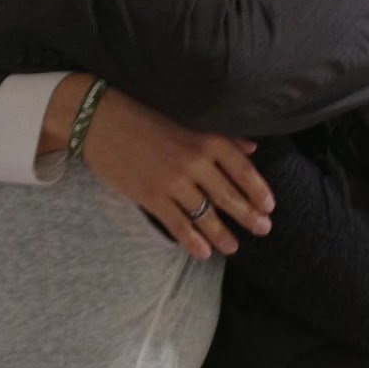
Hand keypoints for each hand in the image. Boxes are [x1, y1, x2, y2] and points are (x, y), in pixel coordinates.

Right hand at [81, 89, 273, 259]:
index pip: (242, 170)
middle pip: (229, 196)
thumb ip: (221, 135)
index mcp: (206, 139)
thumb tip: (253, 147)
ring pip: (205, 215)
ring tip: (233, 247)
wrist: (99, 119)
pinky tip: (203, 252)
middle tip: (263, 230)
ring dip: (222, 234)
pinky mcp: (150, 196)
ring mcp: (172, 181)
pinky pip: (178, 224)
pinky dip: (192, 240)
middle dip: (248, 216)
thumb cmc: (143, 116)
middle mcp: (194, 161)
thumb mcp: (186, 119)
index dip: (259, 191)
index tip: (269, 206)